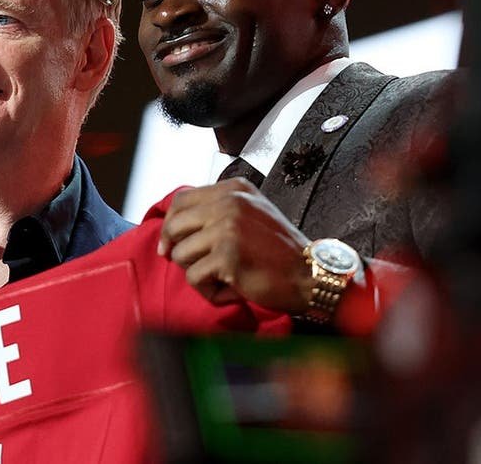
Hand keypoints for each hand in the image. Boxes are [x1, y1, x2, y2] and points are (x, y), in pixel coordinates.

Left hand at [159, 178, 313, 313]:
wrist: (311, 275)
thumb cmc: (279, 251)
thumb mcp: (251, 213)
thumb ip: (218, 210)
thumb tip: (172, 228)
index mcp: (234, 189)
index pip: (181, 200)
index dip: (169, 225)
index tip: (169, 245)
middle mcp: (229, 202)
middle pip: (174, 226)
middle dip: (178, 251)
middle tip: (197, 267)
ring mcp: (227, 227)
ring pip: (180, 254)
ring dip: (198, 273)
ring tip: (225, 278)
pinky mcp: (227, 255)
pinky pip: (194, 278)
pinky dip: (209, 291)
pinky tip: (232, 290)